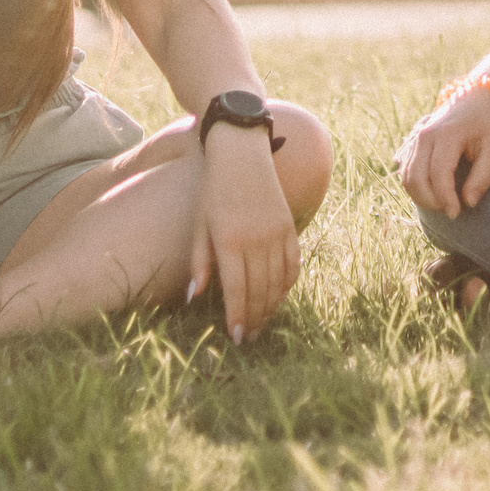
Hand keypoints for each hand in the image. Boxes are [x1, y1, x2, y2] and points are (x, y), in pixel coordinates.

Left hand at [186, 127, 299, 343]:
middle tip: (248, 337)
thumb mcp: (199, 224)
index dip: (237, 317)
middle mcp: (257, 240)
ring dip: (271, 306)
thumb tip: (196, 297)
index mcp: (230, 241)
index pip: (237, 290)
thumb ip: (200, 262)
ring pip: (278, 282)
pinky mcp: (289, 226)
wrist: (242, 153)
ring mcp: (276, 233)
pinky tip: (279, 296)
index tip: (236, 337)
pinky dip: (288, 284)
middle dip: (254, 318)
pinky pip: (293, 264)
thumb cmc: (213, 190)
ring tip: (262, 323)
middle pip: (260, 291)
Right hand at [393, 85, 489, 218]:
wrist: (474, 97)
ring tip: (443, 203)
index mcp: (447, 134)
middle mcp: (425, 135)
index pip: (438, 173)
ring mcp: (415, 138)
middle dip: (430, 201)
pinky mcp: (411, 143)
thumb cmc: (487, 124)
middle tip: (450, 210)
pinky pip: (405, 171)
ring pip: (406, 177)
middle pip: (416, 178)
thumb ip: (483, 177)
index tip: (457, 213)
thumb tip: (468, 203)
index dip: (445, 198)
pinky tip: (433, 193)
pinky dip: (415, 187)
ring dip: (421, 197)